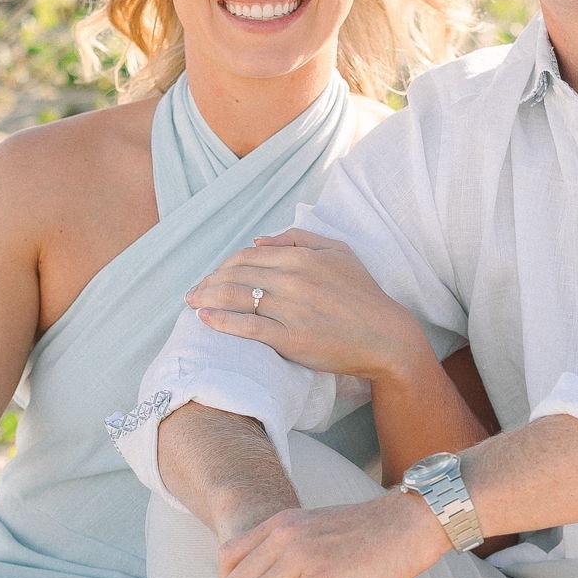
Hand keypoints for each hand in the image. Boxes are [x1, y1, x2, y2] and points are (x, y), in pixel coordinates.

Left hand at [187, 231, 433, 385]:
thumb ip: (299, 239)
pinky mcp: (290, 339)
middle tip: (193, 291)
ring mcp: (290, 310)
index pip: (248, 256)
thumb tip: (259, 241)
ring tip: (191, 303)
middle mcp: (293, 280)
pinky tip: (205, 319)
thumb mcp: (339, 252)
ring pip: (236, 297)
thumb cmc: (363, 295)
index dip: (223, 265)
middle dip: (208, 282)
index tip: (212, 276)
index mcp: (302, 257)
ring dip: (206, 298)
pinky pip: (247, 327)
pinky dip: (221, 321)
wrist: (385, 336)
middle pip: (235, 275)